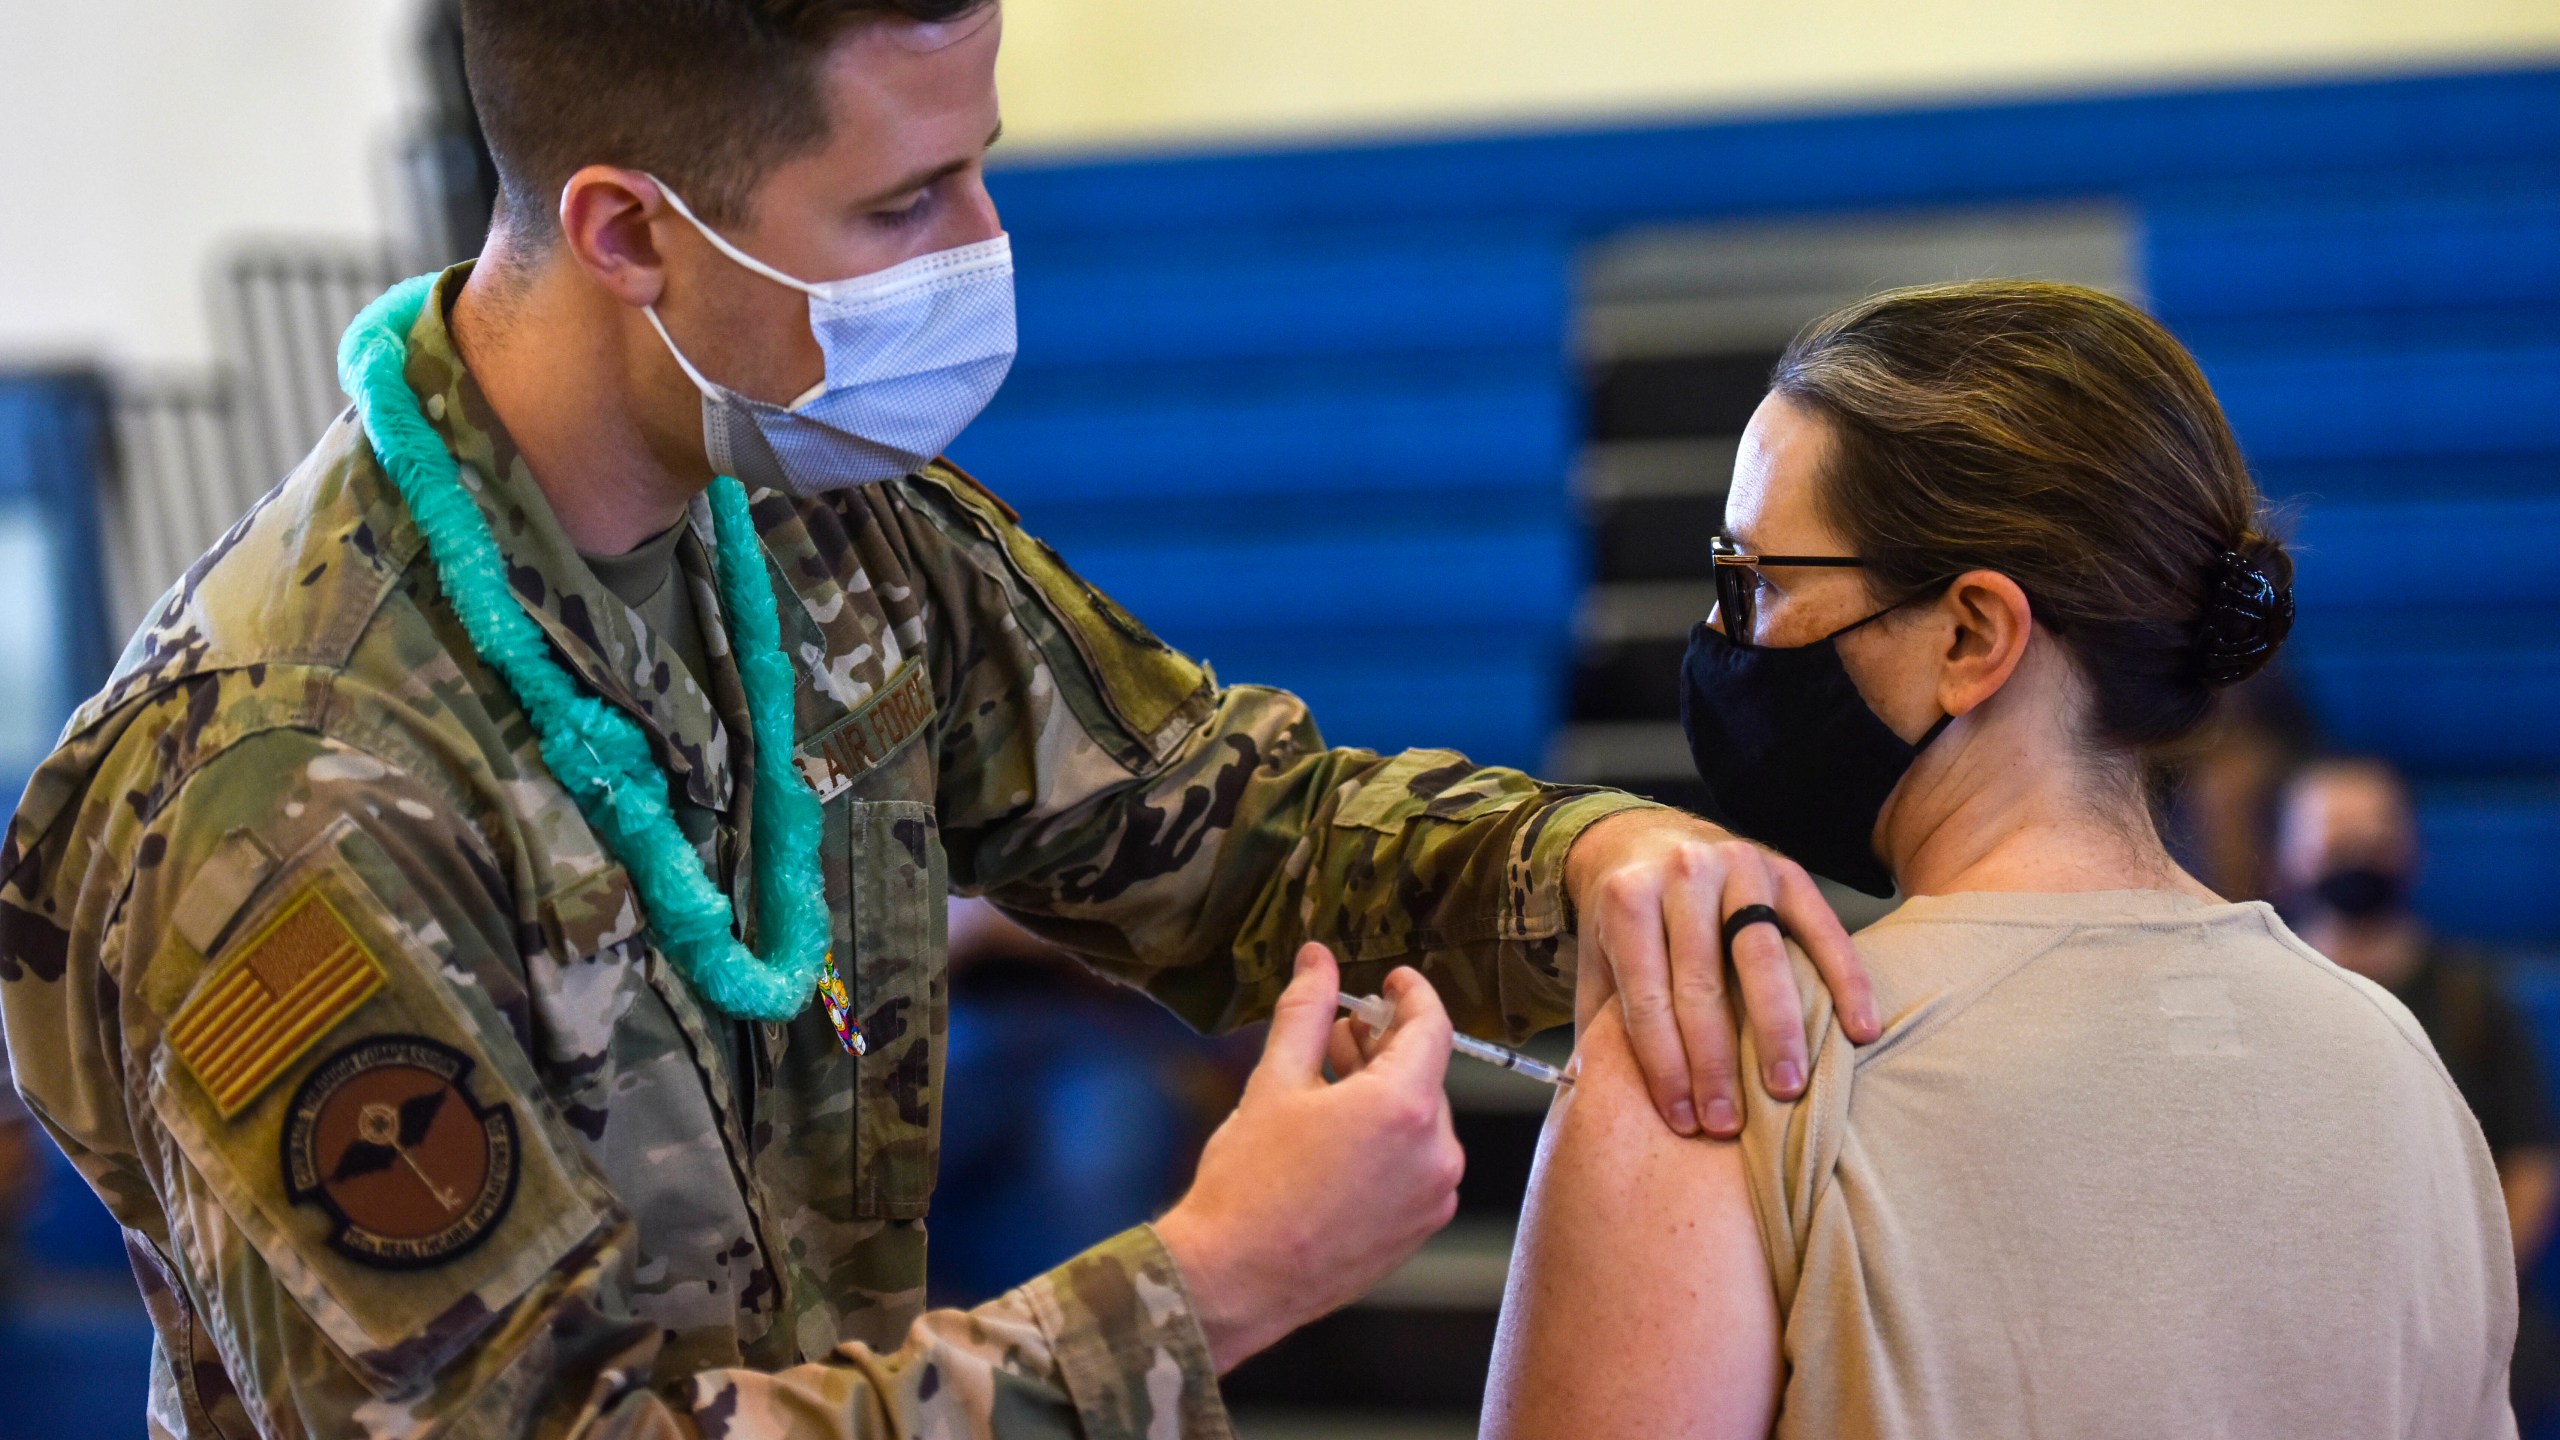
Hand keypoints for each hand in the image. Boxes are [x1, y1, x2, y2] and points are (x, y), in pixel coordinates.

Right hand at [1155, 944, 1462, 1372]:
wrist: (1236, 1278)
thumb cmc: (1251, 1181)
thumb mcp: (1275, 1081)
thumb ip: (1306, 1011)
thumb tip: (1317, 958)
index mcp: (1406, 1107)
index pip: (1433, 1027)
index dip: (1413, 994)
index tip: (1392, 980)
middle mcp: (1436, 1153)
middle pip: (1424, 1076)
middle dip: (1385, 1049)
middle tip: (1339, 1036)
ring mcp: (1432, 1197)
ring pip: (1420, 1123)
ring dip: (1384, 1096)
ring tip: (1330, 1088)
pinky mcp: (1419, 1231)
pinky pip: (1415, 1166)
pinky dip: (1388, 1142)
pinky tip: (1339, 1142)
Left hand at [1565, 809, 1881, 1138]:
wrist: (1649, 838)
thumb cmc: (1626, 920)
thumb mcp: (1597, 959)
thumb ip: (1600, 1019)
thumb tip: (1593, 1099)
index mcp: (1628, 901)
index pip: (1648, 997)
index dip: (1665, 1065)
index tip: (1684, 1121)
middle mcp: (1682, 875)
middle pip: (1702, 983)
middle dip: (1716, 1062)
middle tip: (1729, 1124)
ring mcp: (1739, 867)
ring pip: (1763, 957)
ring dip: (1778, 1030)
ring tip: (1788, 1090)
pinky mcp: (1788, 870)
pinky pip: (1823, 930)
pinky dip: (1847, 981)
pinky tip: (1861, 1031)